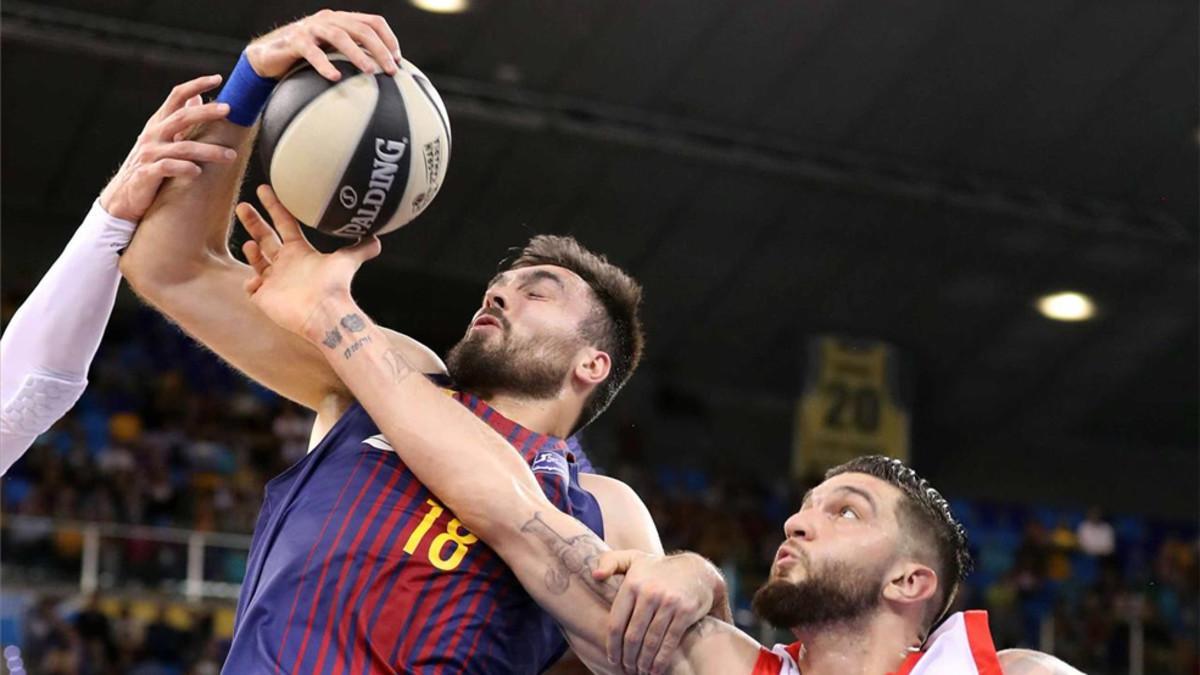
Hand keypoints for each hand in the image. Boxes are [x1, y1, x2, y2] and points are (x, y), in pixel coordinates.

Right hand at [99, 74, 235, 220]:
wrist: (123, 197)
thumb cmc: (149, 165)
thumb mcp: (161, 139)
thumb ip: (177, 120)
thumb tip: (196, 98)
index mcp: (158, 123)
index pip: (176, 96)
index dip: (196, 85)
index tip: (218, 78)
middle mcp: (153, 135)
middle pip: (182, 117)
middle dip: (206, 112)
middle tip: (229, 109)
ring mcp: (149, 154)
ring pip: (183, 147)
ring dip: (209, 151)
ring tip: (231, 156)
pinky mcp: (146, 174)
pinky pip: (167, 168)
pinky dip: (184, 169)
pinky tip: (198, 173)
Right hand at [236, 184, 380, 337]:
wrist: (324, 312)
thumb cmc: (333, 286)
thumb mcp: (347, 261)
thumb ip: (360, 249)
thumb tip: (378, 238)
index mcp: (300, 252)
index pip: (285, 223)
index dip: (275, 206)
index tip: (265, 188)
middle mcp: (286, 264)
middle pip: (266, 238)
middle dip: (253, 222)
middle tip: (242, 206)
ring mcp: (274, 281)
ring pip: (257, 261)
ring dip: (252, 252)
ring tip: (251, 245)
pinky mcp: (265, 298)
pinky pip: (252, 289)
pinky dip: (250, 284)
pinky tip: (255, 282)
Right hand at [245, 9, 400, 80]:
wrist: (268, 56)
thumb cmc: (306, 57)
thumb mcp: (332, 53)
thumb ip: (353, 56)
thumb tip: (382, 77)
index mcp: (341, 20)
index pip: (373, 22)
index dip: (389, 38)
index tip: (399, 59)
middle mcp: (328, 19)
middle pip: (361, 29)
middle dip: (380, 49)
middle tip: (391, 70)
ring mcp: (311, 28)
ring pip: (339, 36)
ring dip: (358, 54)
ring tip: (369, 72)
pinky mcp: (294, 41)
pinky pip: (312, 52)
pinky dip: (324, 65)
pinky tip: (334, 78)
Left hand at [592, 551, 721, 674]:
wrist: (698, 569)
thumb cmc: (658, 568)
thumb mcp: (633, 558)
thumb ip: (610, 562)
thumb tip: (596, 575)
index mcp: (633, 583)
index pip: (616, 622)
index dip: (612, 645)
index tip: (612, 659)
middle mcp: (649, 592)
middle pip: (632, 636)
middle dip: (627, 657)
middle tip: (626, 669)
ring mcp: (668, 602)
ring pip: (650, 641)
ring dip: (643, 662)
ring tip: (639, 671)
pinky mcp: (685, 611)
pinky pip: (670, 641)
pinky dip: (661, 660)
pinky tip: (655, 670)